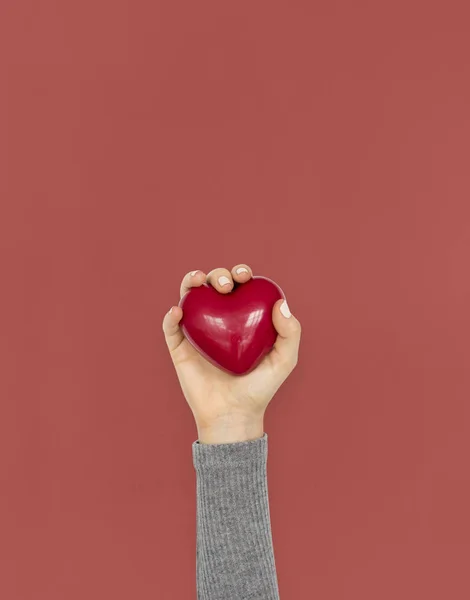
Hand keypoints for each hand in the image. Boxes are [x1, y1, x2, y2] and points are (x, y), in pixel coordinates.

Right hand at [162, 264, 301, 443]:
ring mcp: (197, 331)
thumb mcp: (284, 360)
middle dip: (218, 275)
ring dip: (190, 282)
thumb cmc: (260, 388)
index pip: (240, 286)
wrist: (233, 415)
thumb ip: (290, 332)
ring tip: (197, 282)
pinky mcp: (179, 347)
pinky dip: (171, 315)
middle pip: (214, 286)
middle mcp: (219, 319)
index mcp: (242, 317)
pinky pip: (171, 327)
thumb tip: (280, 302)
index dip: (240, 273)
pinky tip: (179, 311)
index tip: (245, 276)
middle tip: (226, 286)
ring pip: (189, 297)